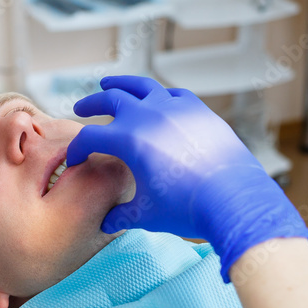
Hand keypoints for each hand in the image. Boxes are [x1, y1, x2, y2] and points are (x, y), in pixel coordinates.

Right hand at [67, 75, 307, 281]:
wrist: (233, 199)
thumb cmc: (186, 207)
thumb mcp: (146, 214)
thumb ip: (122, 215)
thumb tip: (107, 223)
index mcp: (128, 139)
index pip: (90, 138)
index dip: (77, 149)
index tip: (74, 160)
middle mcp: (148, 115)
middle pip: (110, 100)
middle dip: (92, 104)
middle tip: (81, 107)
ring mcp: (175, 108)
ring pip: (142, 86)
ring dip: (121, 84)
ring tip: (109, 84)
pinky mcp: (198, 110)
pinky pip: (173, 95)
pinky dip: (158, 95)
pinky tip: (155, 99)